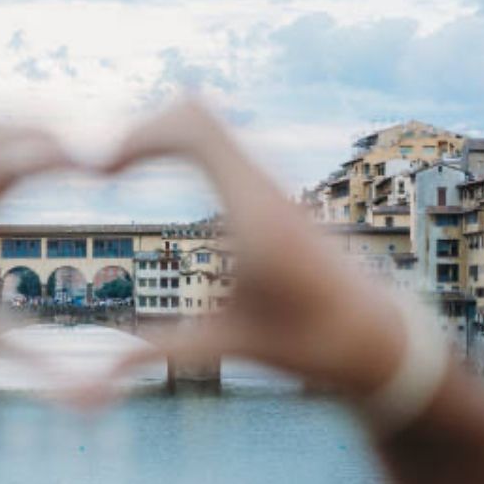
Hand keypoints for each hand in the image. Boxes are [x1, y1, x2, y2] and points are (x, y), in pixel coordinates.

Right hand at [101, 100, 406, 397]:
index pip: (193, 132)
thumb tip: (107, 371)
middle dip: (139, 130)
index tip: (101, 174)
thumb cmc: (317, 344)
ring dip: (158, 135)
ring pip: (209, 122)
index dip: (137, 137)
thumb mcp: (234, 346)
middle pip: (195, 112)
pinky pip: (220, 143)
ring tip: (117, 172)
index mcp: (256, 217)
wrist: (383, 336)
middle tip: (103, 171)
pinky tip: (153, 177)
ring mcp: (271, 185)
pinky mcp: (272, 193)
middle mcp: (265, 188)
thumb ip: (165, 351)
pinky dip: (177, 146)